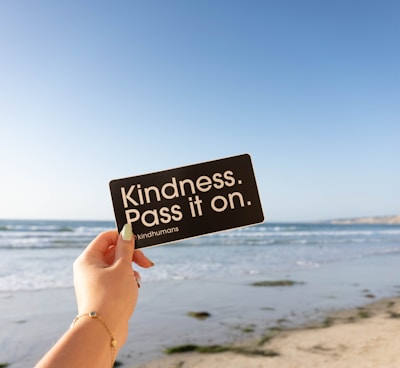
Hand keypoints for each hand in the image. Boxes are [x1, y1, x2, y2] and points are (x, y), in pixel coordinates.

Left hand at [72, 224, 152, 346]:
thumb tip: (127, 230)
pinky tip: (134, 287)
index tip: (139, 242)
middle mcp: (88, 269)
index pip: (106, 237)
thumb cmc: (112, 296)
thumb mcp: (123, 267)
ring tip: (137, 279)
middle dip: (132, 255)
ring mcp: (95, 282)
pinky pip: (116, 279)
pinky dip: (127, 279)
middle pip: (113, 251)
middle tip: (146, 263)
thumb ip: (126, 247)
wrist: (104, 331)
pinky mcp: (102, 293)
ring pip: (117, 265)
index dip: (123, 236)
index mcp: (88, 259)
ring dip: (131, 269)